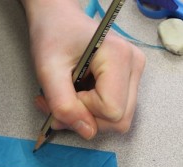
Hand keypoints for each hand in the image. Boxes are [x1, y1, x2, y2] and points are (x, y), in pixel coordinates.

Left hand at [21, 0, 145, 138]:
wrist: (58, 19)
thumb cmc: (53, 35)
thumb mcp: (48, 70)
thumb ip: (64, 104)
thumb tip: (87, 133)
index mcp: (120, 57)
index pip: (111, 111)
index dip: (84, 111)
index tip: (65, 92)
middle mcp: (135, 66)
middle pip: (120, 120)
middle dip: (86, 119)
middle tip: (58, 103)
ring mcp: (135, 73)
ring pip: (119, 120)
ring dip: (88, 117)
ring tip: (65, 98)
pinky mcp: (129, 80)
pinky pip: (116, 111)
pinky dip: (93, 111)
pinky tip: (77, 96)